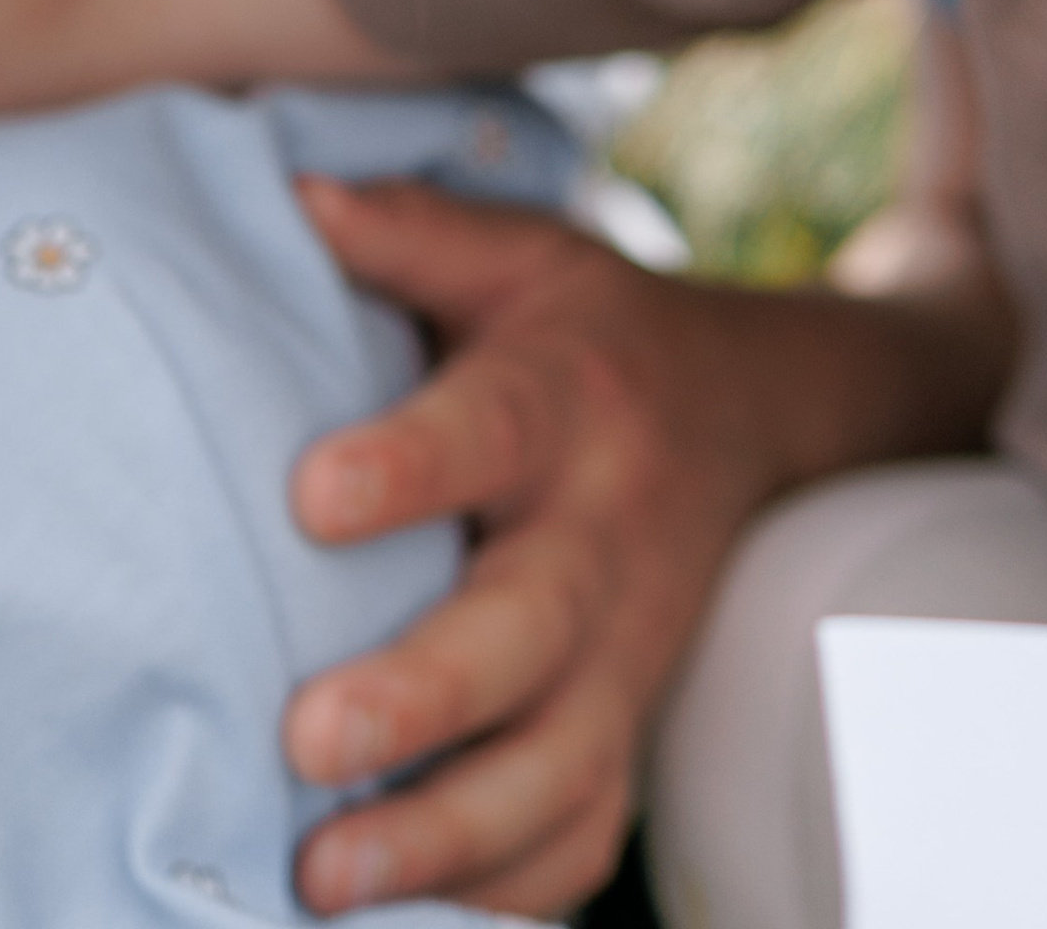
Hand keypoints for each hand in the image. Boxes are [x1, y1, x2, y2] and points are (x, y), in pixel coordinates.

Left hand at [284, 180, 1014, 917]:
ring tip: (324, 874)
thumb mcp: (518, 257)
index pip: (490, 428)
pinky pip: (584, 832)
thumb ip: (407, 231)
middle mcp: (605, 532)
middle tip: (308, 736)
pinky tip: (416, 919)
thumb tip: (290, 190)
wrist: (756, 410)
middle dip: (425, 692)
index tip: (311, 496)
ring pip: (559, 761)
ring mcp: (627, 649)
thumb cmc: (585, 334)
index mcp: (565, 397)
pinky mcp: (630, 727)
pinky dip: (511, 891)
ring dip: (447, 832)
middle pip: (531, 626)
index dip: (408, 464)